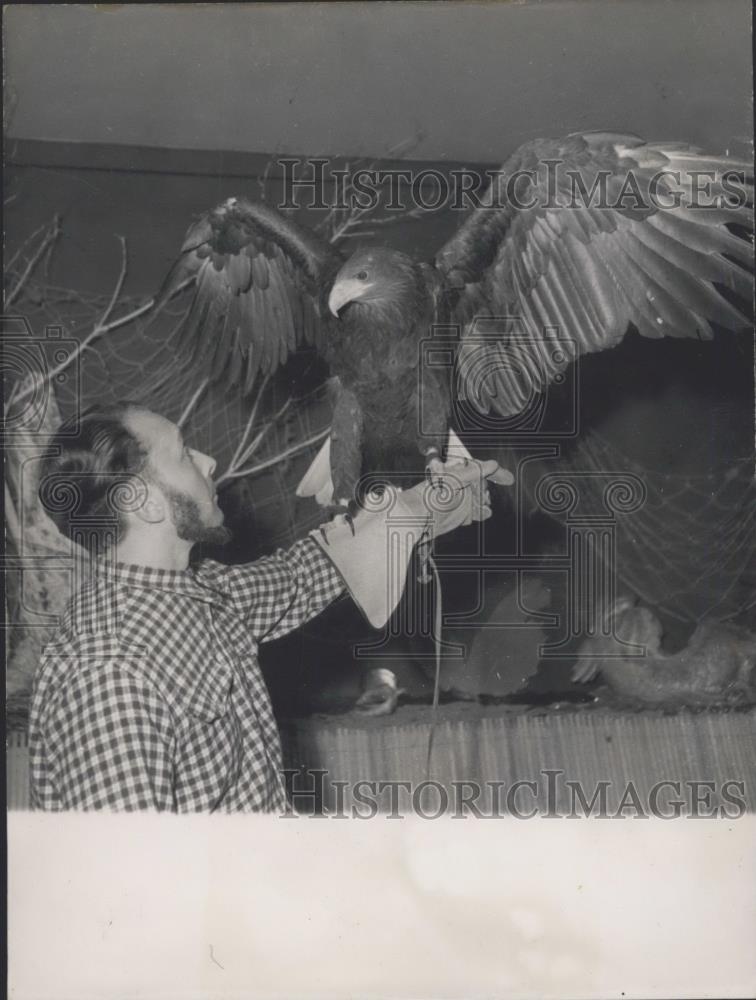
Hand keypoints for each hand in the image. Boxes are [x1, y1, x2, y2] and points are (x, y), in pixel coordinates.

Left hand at [398, 458, 513, 538]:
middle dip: (486, 490)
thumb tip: (492, 464)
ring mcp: (461, 500)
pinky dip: (482, 513)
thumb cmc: (430, 495)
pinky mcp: (460, 514)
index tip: (508, 478)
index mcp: (458, 472)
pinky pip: (476, 512)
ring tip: (484, 506)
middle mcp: (460, 485)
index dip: (496, 473)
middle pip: (482, 485)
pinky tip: (485, 513)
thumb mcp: (454, 480)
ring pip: (480, 500)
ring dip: (485, 502)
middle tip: (485, 496)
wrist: (418, 517)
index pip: (481, 469)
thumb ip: (473, 472)